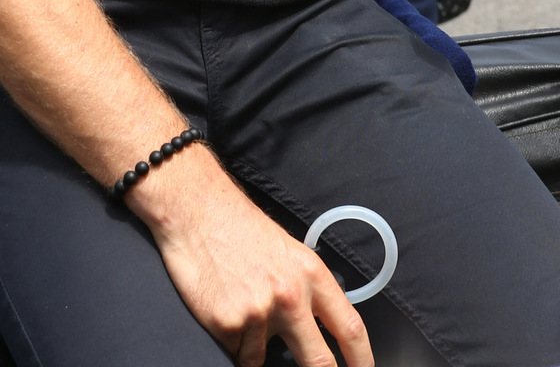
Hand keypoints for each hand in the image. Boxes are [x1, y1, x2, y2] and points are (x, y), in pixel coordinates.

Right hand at [136, 154, 370, 366]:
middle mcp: (291, 295)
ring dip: (254, 346)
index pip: (350, 328)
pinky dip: (231, 340)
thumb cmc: (239, 227)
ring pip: (264, 359)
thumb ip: (306, 291)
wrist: (196, 208)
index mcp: (312, 274)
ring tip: (241, 304)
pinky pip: (236, 351)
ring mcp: (260, 312)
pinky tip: (223, 306)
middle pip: (320, 362)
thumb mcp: (288, 251)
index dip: (363, 361)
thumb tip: (318, 331)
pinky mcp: (229, 324)